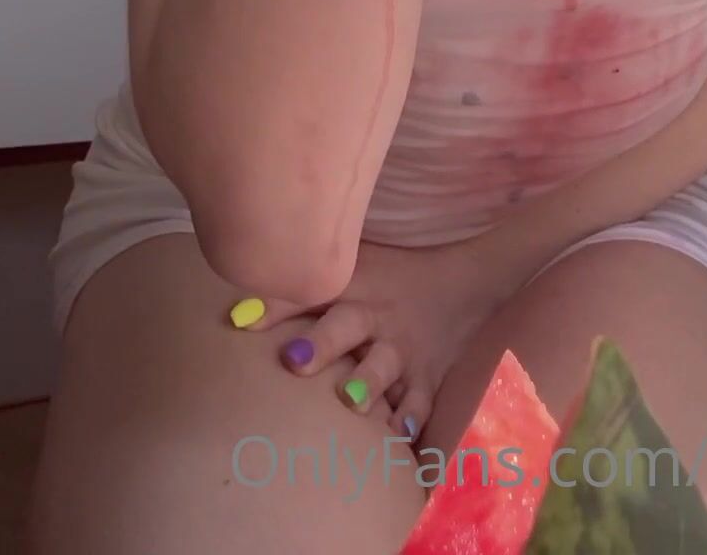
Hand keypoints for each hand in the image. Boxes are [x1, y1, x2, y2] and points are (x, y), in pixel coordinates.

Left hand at [233, 239, 502, 441]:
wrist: (466, 280)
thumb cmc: (395, 275)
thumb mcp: (358, 266)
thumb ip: (309, 284)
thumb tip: (242, 303)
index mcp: (353, 287)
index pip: (309, 291)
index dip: (275, 303)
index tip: (240, 320)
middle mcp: (374, 318)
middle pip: (345, 326)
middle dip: (321, 343)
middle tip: (295, 360)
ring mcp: (402, 349)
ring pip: (382, 367)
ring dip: (364, 384)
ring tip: (350, 402)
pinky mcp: (427, 377)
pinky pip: (419, 403)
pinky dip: (410, 422)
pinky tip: (401, 441)